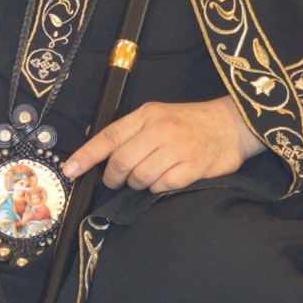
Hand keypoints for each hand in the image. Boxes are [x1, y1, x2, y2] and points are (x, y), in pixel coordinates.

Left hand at [62, 96, 264, 195]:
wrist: (231, 124)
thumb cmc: (189, 121)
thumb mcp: (156, 114)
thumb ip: (127, 127)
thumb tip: (91, 134)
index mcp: (146, 115)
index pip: (109, 136)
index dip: (86, 156)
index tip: (70, 170)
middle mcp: (160, 129)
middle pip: (121, 161)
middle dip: (113, 177)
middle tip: (116, 181)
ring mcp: (178, 148)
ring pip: (140, 176)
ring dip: (137, 184)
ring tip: (145, 179)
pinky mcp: (194, 166)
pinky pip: (163, 185)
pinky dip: (158, 188)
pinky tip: (164, 181)